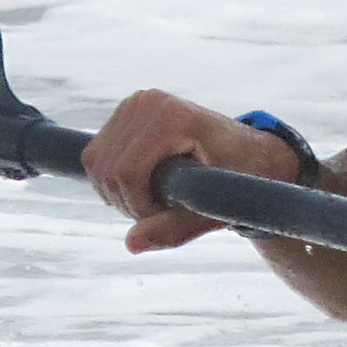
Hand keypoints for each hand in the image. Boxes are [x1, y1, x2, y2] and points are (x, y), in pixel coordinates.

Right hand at [82, 90, 298, 253]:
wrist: (250, 154)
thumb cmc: (240, 183)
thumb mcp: (214, 211)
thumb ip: (174, 229)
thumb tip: (131, 243)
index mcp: (174, 117)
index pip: (126, 173)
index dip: (138, 206)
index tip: (167, 215)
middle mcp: (149, 102)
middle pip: (107, 170)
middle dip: (129, 202)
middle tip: (163, 211)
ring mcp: (135, 102)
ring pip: (96, 164)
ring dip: (119, 194)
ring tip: (157, 199)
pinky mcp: (126, 110)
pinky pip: (96, 155)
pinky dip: (113, 180)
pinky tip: (144, 184)